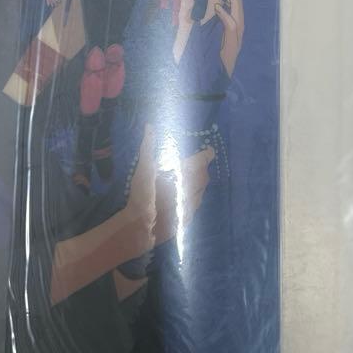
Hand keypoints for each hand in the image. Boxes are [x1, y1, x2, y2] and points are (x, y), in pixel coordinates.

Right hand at [125, 125, 214, 248]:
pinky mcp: (187, 217)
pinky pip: (195, 204)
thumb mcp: (143, 168)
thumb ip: (148, 147)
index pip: (203, 160)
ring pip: (202, 191)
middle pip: (204, 176)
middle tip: (197, 165)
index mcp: (185, 173)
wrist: (143, 226)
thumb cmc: (144, 194)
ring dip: (199, 184)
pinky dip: (193, 198)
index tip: (209, 151)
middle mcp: (193, 188)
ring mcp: (191, 204)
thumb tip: (149, 126)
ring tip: (190, 180)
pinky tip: (184, 198)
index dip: (207, 154)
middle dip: (203, 169)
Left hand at [173, 0, 245, 77]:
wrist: (198, 81)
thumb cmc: (190, 57)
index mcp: (214, 13)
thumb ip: (185, 9)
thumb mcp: (183, 30)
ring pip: (238, 6)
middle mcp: (226, 18)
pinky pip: (233, 25)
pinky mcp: (234, 42)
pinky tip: (219, 8)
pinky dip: (227, 17)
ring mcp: (233, 30)